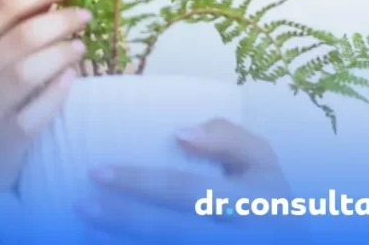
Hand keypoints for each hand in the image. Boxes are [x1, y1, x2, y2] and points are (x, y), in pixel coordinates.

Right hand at [0, 0, 91, 205]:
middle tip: (84, 15)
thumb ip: (8, 29)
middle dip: (59, 20)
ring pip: (26, 73)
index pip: (1, 8)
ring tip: (80, 46)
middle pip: (19, 37)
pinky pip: (35, 114)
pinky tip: (71, 79)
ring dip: (61, 53)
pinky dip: (57, 93)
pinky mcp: (2, 146)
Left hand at [77, 118, 306, 240]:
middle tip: (81, 205)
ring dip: (123, 242)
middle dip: (122, 217)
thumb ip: (229, 139)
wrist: (287, 241)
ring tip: (87, 228)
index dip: (140, 182)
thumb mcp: (263, 164)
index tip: (96, 171)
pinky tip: (105, 244)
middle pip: (172, 228)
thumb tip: (180, 134)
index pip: (188, 190)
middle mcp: (243, 236)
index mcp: (253, 202)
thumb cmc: (268, 200)